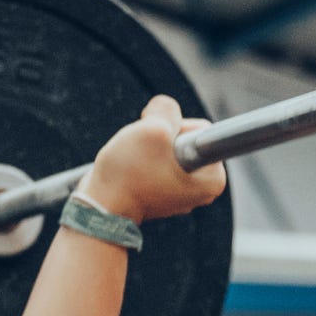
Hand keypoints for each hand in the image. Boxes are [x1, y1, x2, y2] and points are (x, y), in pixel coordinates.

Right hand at [83, 96, 227, 224]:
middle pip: (185, 138)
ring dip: (150, 146)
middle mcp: (204, 190)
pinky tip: (133, 171)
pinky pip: (158, 160)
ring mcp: (184, 192)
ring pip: (169, 147)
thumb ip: (166, 108)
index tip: (157, 146)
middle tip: (144, 153)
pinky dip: (145, 158)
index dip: (173, 128)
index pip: (199, 129)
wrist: (102, 208)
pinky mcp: (165, 192)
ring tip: (137, 163)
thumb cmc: (128, 174)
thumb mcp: (152, 129)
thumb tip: (167, 107)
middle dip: (162, 137)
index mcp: (213, 179)